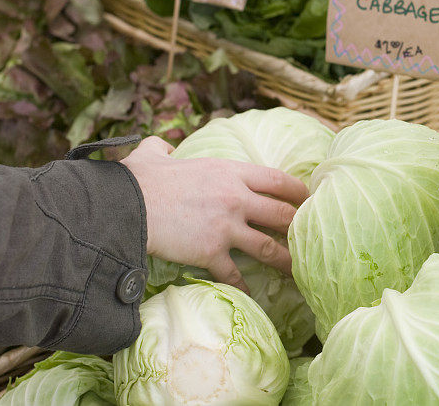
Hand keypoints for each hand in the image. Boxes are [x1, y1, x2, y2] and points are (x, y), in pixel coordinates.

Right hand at [120, 136, 308, 292]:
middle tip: (311, 236)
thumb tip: (164, 146)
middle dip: (300, 226)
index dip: (297, 190)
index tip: (308, 198)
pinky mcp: (212, 252)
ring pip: (269, 247)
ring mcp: (226, 226)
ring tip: (298, 270)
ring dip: (286, 260)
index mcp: (230, 172)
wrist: (127, 206)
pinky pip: (235, 273)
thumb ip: (165, 148)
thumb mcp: (155, 154)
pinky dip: (244, 284)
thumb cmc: (140, 178)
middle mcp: (236, 198)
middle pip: (282, 214)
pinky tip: (251, 292)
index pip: (277, 179)